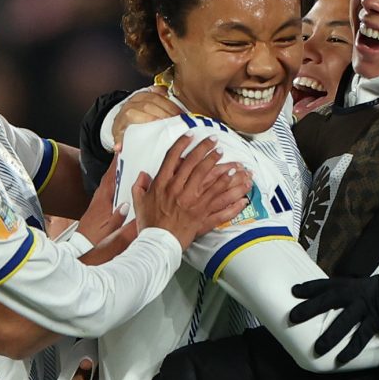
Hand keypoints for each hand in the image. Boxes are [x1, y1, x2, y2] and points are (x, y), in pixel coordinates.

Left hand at [73, 154, 131, 260]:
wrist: (81, 246)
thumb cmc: (94, 239)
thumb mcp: (110, 230)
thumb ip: (119, 217)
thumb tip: (129, 205)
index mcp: (103, 201)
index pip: (110, 177)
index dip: (115, 163)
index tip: (120, 150)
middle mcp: (99, 198)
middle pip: (109, 176)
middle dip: (117, 164)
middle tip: (124, 151)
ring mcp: (98, 201)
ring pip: (109, 182)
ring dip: (116, 172)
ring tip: (125, 164)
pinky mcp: (98, 206)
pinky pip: (108, 189)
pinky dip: (115, 182)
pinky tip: (121, 185)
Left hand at [109, 87, 181, 148]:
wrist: (121, 114)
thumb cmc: (123, 126)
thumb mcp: (119, 134)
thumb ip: (120, 140)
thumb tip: (119, 148)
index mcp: (128, 113)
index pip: (143, 114)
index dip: (156, 119)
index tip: (167, 127)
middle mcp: (134, 102)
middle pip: (152, 105)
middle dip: (167, 113)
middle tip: (179, 121)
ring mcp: (141, 95)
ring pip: (157, 97)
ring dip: (171, 106)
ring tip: (182, 115)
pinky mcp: (148, 91)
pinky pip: (159, 90)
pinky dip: (169, 96)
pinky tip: (177, 103)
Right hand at [133, 137, 251, 247]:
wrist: (156, 244)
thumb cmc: (148, 224)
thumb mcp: (138, 201)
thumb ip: (140, 185)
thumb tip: (143, 175)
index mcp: (163, 184)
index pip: (173, 157)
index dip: (183, 143)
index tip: (191, 135)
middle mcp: (179, 190)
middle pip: (195, 164)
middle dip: (206, 150)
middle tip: (216, 141)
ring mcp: (193, 203)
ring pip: (212, 182)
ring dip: (223, 169)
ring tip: (233, 162)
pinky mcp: (202, 216)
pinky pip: (221, 206)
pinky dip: (232, 198)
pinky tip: (240, 191)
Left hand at [287, 273, 378, 363]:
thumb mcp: (361, 288)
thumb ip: (347, 294)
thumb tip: (329, 305)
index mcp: (349, 286)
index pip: (326, 285)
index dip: (310, 287)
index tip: (294, 291)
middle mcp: (355, 294)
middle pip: (328, 300)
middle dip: (310, 308)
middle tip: (293, 317)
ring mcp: (365, 307)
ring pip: (344, 322)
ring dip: (330, 336)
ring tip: (318, 349)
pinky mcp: (377, 320)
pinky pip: (361, 336)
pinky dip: (351, 349)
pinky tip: (340, 359)